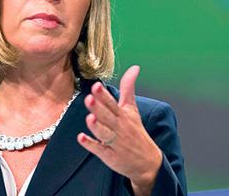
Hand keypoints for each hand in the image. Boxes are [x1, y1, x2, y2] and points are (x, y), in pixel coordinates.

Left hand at [77, 66, 162, 195]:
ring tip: (89, 118)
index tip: (96, 86)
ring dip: (96, 126)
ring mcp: (115, 142)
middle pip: (107, 117)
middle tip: (89, 98)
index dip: (104, 96)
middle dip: (98, 108)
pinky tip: (81, 137)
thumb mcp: (132, 109)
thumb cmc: (135, 131)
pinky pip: (99, 150)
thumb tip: (134, 67)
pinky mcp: (110, 156)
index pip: (113, 104)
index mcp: (124, 115)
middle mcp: (119, 127)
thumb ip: (128, 88)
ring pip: (104, 133)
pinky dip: (91, 144)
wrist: (147, 161)